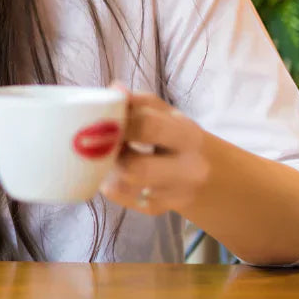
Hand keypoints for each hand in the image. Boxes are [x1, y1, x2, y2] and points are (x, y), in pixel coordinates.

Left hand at [99, 83, 210, 215]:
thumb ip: (138, 101)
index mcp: (188, 135)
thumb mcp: (165, 113)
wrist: (204, 173)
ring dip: (107, 169)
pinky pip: (122, 199)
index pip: (148, 126)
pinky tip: (112, 171)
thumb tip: (114, 89)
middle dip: (109, 153)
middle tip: (94, 141)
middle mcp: (188, 170)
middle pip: (136, 167)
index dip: (117, 122)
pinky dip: (111, 183)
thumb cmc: (173, 135)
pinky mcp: (159, 209)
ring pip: (125, 186)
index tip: (100, 118)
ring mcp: (174, 195)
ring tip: (104, 154)